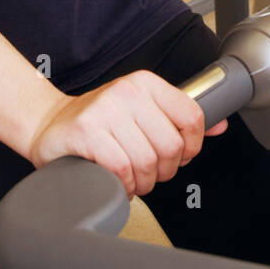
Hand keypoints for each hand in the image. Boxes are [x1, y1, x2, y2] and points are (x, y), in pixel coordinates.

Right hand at [28, 70, 227, 198]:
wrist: (49, 124)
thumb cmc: (99, 121)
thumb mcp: (142, 110)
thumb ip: (179, 118)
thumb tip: (220, 126)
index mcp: (145, 83)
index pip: (191, 116)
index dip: (192, 146)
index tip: (180, 156)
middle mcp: (127, 92)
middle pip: (171, 146)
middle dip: (164, 170)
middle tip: (150, 172)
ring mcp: (105, 111)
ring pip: (148, 162)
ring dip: (143, 182)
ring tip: (132, 178)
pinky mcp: (87, 133)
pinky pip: (122, 170)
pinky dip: (124, 185)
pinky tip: (117, 181)